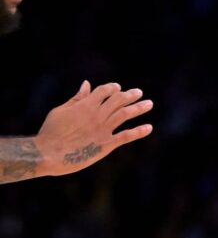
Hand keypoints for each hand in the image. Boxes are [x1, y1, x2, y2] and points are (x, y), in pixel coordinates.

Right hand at [35, 81, 152, 175]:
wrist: (49, 153)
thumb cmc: (51, 131)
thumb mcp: (61, 110)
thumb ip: (77, 98)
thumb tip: (87, 84)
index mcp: (85, 105)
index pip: (104, 91)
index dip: (112, 88)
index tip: (119, 88)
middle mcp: (97, 115)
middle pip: (118, 101)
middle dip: (130, 95)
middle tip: (139, 93)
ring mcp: (103, 129)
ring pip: (125, 114)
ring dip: (139, 108)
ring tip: (149, 104)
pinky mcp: (106, 144)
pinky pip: (126, 136)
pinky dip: (139, 131)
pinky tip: (149, 127)